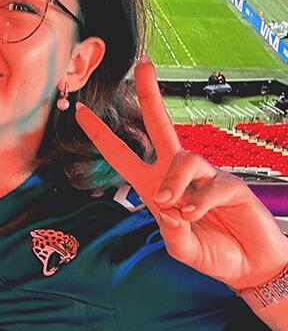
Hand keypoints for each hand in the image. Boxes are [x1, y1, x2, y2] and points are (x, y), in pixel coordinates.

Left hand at [75, 56, 287, 290]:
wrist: (251, 266)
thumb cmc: (213, 253)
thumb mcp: (182, 249)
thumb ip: (171, 233)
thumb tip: (167, 207)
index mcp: (154, 186)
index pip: (121, 154)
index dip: (100, 134)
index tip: (79, 111)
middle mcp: (177, 175)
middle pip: (161, 125)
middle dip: (151, 94)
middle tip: (142, 65)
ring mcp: (205, 177)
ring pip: (183, 158)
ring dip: (173, 183)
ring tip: (174, 207)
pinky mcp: (231, 185)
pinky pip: (211, 183)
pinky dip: (200, 201)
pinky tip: (197, 214)